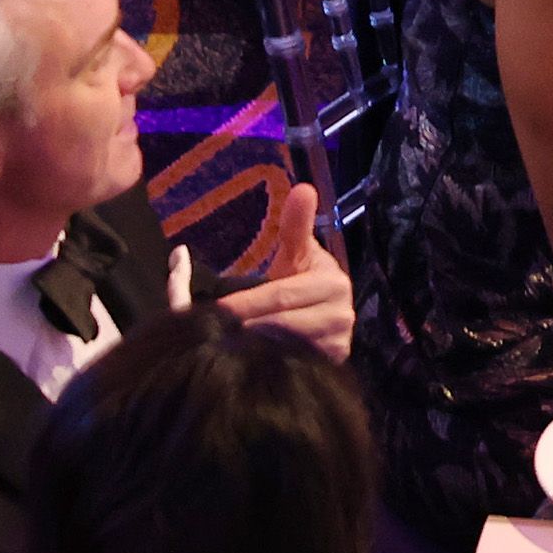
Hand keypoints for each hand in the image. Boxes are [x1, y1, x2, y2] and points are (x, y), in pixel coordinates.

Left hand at [219, 181, 358, 357]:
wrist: (318, 318)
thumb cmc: (301, 280)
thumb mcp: (296, 252)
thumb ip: (295, 224)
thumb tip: (303, 187)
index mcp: (334, 283)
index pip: (281, 295)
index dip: (246, 302)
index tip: (217, 308)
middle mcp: (342, 315)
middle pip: (280, 324)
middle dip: (244, 326)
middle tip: (211, 330)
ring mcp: (339, 344)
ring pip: (285, 348)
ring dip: (254, 348)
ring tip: (224, 347)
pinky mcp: (332, 365)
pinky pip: (294, 365)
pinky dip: (268, 363)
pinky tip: (248, 362)